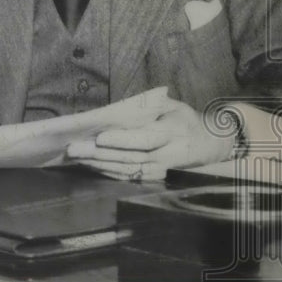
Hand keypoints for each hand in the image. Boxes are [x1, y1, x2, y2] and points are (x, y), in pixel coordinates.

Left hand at [66, 98, 233, 180]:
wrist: (208, 143)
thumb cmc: (183, 118)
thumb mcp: (171, 105)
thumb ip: (149, 105)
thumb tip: (122, 108)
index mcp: (171, 131)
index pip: (144, 139)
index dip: (122, 140)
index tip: (99, 137)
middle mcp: (166, 154)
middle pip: (129, 157)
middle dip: (98, 154)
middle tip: (73, 148)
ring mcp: (160, 168)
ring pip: (125, 169)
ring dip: (98, 164)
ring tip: (75, 156)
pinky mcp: (153, 176)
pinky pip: (128, 176)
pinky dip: (107, 172)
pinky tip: (89, 165)